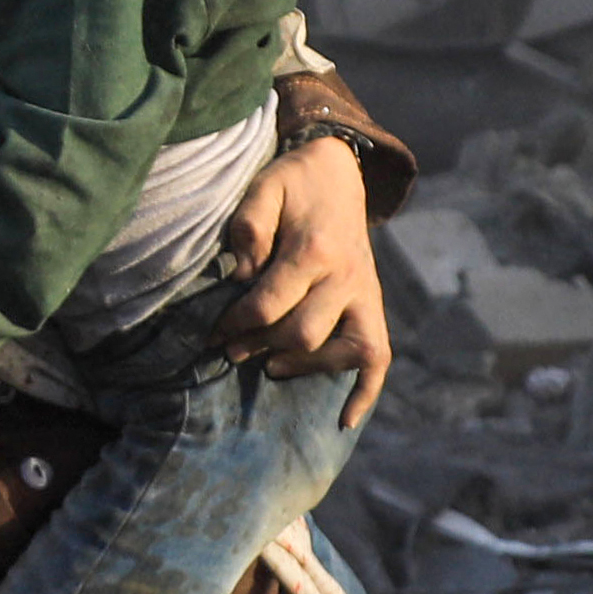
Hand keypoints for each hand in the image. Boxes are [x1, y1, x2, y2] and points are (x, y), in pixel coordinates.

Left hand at [215, 136, 391, 429]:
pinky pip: (379, 356)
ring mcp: (365, 293)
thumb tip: (242, 275)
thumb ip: (248, 226)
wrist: (338, 173)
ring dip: (304, 366)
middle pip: (303, 334)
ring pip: (343, 351)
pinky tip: (344, 420)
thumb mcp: (263, 188)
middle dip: (261, 346)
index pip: (270, 305)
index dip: (235, 324)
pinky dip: (366, 391)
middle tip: (231, 348)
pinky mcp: (373, 305)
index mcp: (315, 250)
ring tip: (270, 366)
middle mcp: (347, 276)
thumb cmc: (293, 184)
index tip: (213, 332)